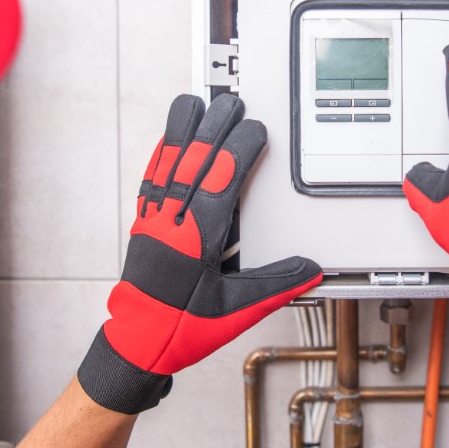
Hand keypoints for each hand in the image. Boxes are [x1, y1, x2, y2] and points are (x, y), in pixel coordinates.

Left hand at [79, 94, 322, 412]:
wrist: (139, 344)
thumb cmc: (184, 329)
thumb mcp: (238, 310)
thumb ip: (275, 285)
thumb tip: (309, 269)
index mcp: (198, 239)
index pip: (222, 182)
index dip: (239, 150)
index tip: (255, 129)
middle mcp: (173, 223)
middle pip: (194, 163)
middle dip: (214, 128)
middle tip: (230, 103)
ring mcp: (155, 221)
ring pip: (168, 165)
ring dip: (181, 131)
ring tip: (193, 103)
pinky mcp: (143, 226)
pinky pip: (151, 182)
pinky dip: (160, 156)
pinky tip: (166, 141)